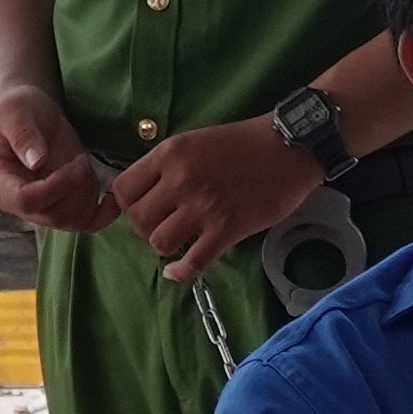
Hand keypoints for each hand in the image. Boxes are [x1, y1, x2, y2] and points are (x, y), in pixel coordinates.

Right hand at [0, 85, 116, 230]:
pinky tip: (112, 195)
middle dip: (75, 190)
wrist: (34, 114)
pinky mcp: (63, 204)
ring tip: (85, 163)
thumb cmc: (19, 109)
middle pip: (51, 215)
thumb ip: (23, 135)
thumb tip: (37, 161)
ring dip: (88, 196)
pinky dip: (103, 214)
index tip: (71, 165)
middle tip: (81, 159)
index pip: (24, 201)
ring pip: (70, 221)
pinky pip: (85, 222)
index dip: (53, 188)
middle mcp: (16, 201)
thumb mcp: (16, 111)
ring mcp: (41, 206)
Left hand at [116, 118, 322, 282]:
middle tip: (163, 223)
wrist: (290, 146)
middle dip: (145, 226)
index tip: (139, 207)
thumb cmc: (244, 141)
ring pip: (159, 242)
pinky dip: (182, 272)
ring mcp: (203, 207)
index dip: (126, 204)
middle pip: (137, 220)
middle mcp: (180, 181)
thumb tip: (147, 195)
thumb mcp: (195, 141)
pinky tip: (179, 271)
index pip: (122, 190)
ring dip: (165, 245)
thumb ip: (168, 167)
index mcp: (169, 155)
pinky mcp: (227, 228)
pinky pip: (193, 262)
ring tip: (179, 239)